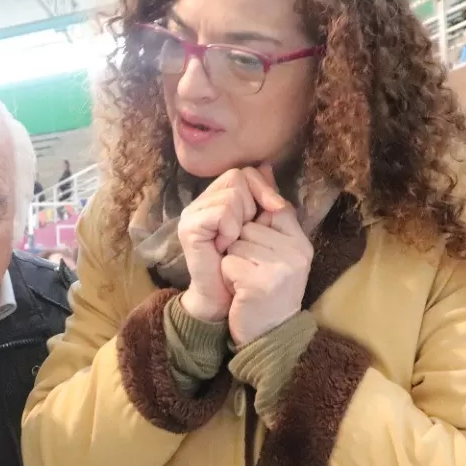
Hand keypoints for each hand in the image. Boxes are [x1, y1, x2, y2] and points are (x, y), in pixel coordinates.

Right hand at [176, 168, 286, 321]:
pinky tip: (225, 245)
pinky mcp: (189, 227)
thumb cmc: (243, 266)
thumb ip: (263, 200)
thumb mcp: (260, 228)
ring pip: (230, 194)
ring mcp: (192, 213)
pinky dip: (230, 228)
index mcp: (218, 199)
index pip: (243, 173)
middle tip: (246, 230)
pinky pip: (221, 212)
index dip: (263, 187)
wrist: (223, 298)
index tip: (276, 208)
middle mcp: (202, 202)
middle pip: (236, 176)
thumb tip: (268, 167)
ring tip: (233, 241)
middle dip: (252, 202)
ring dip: (241, 219)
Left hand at [221, 165, 313, 344]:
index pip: (274, 206)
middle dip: (238, 245)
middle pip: (248, 225)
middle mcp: (297, 252)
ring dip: (231, 260)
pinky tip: (238, 290)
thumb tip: (262, 167)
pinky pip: (229, 261)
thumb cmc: (263, 289)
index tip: (249, 243)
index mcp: (301, 242)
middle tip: (248, 271)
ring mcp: (281, 267)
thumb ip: (269, 212)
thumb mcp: (272, 249)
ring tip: (244, 280)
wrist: (265, 336)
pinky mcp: (261, 283)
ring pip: (236, 242)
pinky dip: (227, 275)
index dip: (252, 221)